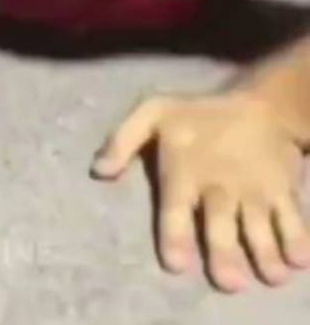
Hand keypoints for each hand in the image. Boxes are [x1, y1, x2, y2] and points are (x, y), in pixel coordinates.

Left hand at [92, 91, 309, 291]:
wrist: (260, 104)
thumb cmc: (197, 114)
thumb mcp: (151, 113)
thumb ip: (121, 141)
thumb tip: (98, 171)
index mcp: (183, 170)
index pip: (175, 208)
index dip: (175, 235)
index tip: (176, 264)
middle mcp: (219, 184)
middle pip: (220, 224)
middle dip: (224, 253)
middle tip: (229, 283)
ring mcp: (254, 189)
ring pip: (259, 226)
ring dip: (265, 252)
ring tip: (271, 276)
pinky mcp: (284, 190)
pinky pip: (293, 217)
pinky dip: (297, 238)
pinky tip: (300, 260)